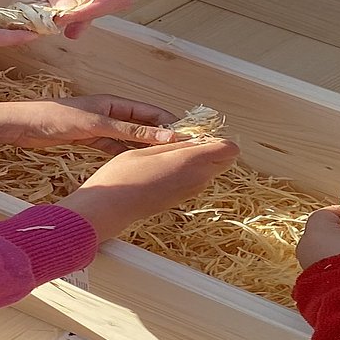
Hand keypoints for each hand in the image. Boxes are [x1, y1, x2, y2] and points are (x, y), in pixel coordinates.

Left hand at [0, 95, 179, 153]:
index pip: (150, 111)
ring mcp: (101, 126)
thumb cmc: (59, 117)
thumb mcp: (98, 124)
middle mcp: (111, 112)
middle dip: (160, 136)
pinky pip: (114, 147)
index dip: (170, 123)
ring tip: (163, 160)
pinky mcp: (90, 139)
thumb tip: (163, 135)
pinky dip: (125, 153)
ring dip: (144, 146)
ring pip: (130, 137)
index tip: (188, 137)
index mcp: (115, 102)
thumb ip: (130, 130)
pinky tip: (136, 164)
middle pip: (143, 124)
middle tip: (180, 152)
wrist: (25, 125)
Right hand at [56, 139, 239, 239]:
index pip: (228, 149)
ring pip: (211, 170)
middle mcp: (197, 179)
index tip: (200, 132)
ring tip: (170, 152)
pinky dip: (190, 171)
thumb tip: (194, 138)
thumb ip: (175, 144)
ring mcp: (191, 192)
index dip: (219, 137)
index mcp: (190, 162)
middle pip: (224, 160)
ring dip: (200, 160)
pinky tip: (165, 167)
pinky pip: (197, 180)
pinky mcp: (182, 199)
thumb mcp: (148, 149)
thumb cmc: (123, 176)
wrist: (110, 207)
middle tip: (186, 139)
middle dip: (213, 148)